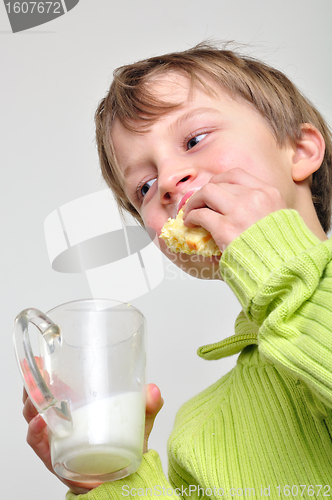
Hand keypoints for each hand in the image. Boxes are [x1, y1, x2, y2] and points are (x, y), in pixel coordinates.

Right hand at [23, 383, 162, 494]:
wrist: (124, 479)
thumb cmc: (126, 446)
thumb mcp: (138, 421)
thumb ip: (148, 406)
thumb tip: (153, 391)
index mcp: (76, 404)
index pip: (55, 383)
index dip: (44, 370)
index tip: (43, 357)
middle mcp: (61, 419)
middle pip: (38, 397)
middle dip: (33, 383)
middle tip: (38, 372)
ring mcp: (56, 437)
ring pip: (34, 416)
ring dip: (32, 403)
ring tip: (38, 393)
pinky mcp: (54, 457)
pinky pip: (38, 443)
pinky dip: (36, 431)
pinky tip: (42, 421)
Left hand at [182, 168, 286, 250]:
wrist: (282, 269)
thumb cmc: (281, 251)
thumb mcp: (279, 220)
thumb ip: (262, 209)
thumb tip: (237, 207)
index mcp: (269, 193)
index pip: (236, 175)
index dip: (219, 181)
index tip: (213, 190)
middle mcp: (254, 197)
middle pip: (218, 183)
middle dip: (204, 193)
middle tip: (198, 204)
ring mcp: (239, 211)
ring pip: (206, 192)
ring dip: (194, 202)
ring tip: (190, 213)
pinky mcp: (226, 228)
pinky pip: (200, 214)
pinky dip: (191, 217)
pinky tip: (190, 224)